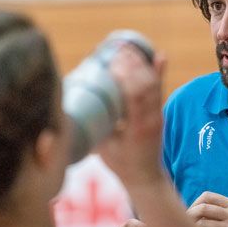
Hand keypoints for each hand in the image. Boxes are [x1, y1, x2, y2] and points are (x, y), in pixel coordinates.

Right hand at [98, 44, 165, 185]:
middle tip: (116, 49)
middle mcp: (151, 119)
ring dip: (141, 64)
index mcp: (137, 129)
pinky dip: (158, 71)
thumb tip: (67, 111)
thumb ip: (92, 130)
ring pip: (153, 85)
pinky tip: (157, 55)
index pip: (135, 97)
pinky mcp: (159, 113)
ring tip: (127, 48)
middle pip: (145, 86)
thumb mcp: (104, 149)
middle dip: (132, 65)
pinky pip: (160, 89)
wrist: (146, 178)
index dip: (125, 77)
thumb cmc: (121, 166)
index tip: (112, 63)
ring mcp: (158, 116)